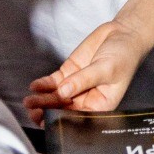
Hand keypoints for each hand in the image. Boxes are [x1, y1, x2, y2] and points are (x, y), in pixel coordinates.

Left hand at [24, 16, 147, 121]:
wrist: (123, 33)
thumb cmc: (124, 55)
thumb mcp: (107, 69)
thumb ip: (84, 80)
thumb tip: (63, 91)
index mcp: (101, 105)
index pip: (78, 118)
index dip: (63, 120)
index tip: (48, 120)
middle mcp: (86, 98)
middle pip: (64, 108)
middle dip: (47, 110)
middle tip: (33, 111)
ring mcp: (75, 86)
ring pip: (55, 97)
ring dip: (42, 99)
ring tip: (29, 100)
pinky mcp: (69, 73)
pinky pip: (53, 82)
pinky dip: (43, 84)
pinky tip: (35, 86)